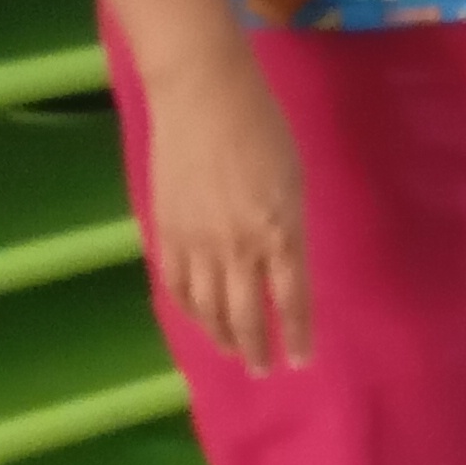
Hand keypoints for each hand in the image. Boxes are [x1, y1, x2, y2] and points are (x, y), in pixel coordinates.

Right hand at [146, 41, 311, 370]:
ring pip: (207, 308)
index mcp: (279, 232)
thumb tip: (283, 270)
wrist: (202, 94)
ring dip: (221, 337)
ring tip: (231, 352)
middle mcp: (238, 247)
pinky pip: (175, 284)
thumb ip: (290, 229)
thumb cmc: (262, 127)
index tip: (300, 361)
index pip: (292, 301)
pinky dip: (187, 309)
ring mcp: (196, 241)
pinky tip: (197, 319)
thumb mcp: (294, 181)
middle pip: (247, 316)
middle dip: (257, 349)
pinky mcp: (165, 229)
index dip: (297, 336)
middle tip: (262, 370)